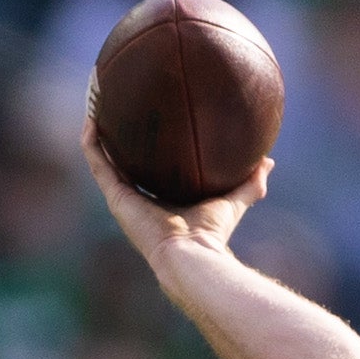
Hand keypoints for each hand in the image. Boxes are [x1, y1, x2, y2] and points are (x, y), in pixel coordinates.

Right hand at [80, 114, 267, 267]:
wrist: (191, 253)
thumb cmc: (212, 234)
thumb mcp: (233, 201)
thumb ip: (250, 184)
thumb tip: (268, 161)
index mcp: (160, 200)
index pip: (148, 172)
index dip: (144, 151)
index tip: (145, 126)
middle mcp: (137, 199)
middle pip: (120, 163)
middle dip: (115, 137)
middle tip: (114, 107)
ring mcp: (122, 198)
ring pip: (102, 159)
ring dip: (96, 133)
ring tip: (94, 105)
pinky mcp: (114, 196)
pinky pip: (97, 162)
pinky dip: (91, 141)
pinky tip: (92, 117)